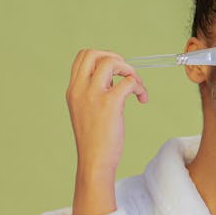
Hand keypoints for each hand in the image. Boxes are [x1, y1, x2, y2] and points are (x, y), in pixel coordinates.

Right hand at [65, 49, 147, 214]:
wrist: (94, 161)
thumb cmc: (95, 139)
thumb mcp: (86, 111)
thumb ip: (94, 93)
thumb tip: (114, 80)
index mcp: (73, 90)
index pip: (83, 57)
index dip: (103, 57)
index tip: (116, 73)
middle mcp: (80, 89)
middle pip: (94, 53)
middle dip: (116, 58)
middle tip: (127, 75)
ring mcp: (93, 95)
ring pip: (112, 62)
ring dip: (130, 71)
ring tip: (137, 88)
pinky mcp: (109, 104)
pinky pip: (128, 82)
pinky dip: (139, 87)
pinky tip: (142, 99)